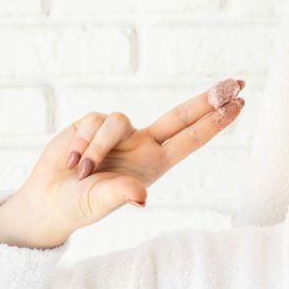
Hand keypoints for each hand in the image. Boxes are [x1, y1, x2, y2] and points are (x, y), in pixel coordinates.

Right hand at [16, 78, 245, 241]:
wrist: (49, 200)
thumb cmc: (81, 206)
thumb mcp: (100, 203)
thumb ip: (120, 194)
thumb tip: (141, 197)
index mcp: (154, 164)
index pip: (191, 138)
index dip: (215, 122)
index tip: (238, 104)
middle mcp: (142, 144)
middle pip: (179, 115)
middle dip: (207, 99)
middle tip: (237, 82)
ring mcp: (119, 133)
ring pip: (117, 121)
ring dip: (97, 147)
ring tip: (82, 172)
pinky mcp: (93, 124)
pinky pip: (93, 121)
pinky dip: (80, 143)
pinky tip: (71, 162)